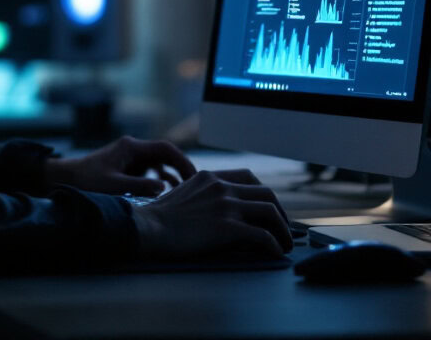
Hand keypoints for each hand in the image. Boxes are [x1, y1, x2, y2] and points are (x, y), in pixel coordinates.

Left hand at [43, 136, 195, 196]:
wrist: (65, 179)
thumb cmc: (86, 181)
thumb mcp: (113, 186)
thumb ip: (139, 187)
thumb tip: (165, 188)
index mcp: (131, 147)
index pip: (166, 149)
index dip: (182, 161)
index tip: (193, 176)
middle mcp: (133, 149)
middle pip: (166, 155)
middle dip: (181, 169)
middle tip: (194, 186)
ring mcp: (131, 159)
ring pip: (159, 165)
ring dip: (171, 177)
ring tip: (183, 193)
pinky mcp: (128, 168)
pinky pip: (150, 173)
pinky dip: (159, 182)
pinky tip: (165, 195)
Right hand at [130, 169, 291, 258]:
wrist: (145, 228)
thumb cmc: (156, 219)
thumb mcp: (181, 195)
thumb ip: (202, 196)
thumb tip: (217, 213)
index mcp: (210, 178)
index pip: (249, 178)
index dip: (263, 194)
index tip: (268, 208)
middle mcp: (221, 187)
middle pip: (266, 194)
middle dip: (280, 212)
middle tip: (282, 228)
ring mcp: (226, 206)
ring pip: (270, 212)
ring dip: (283, 230)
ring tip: (284, 243)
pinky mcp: (227, 228)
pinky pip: (262, 236)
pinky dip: (273, 245)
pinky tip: (275, 253)